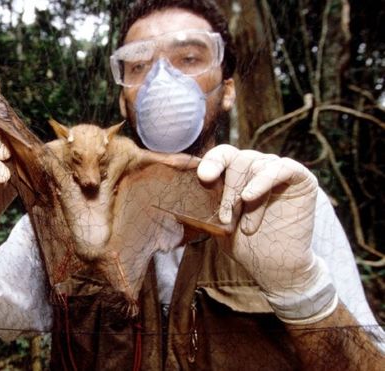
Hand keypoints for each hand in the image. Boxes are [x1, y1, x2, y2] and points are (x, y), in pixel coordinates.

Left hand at [198, 144, 336, 323]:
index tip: (203, 177)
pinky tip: (250, 197)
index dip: (212, 161)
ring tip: (244, 225)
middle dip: (228, 190)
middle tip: (226, 218)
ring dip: (244, 195)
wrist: (274, 268)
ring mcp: (278, 171)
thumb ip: (200, 206)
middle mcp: (257, 168)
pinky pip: (282, 167)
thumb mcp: (215, 224)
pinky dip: (264, 180)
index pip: (222, 155)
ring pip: (256, 165)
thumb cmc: (244, 244)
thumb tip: (169, 199)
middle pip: (238, 160)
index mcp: (236, 173)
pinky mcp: (301, 179)